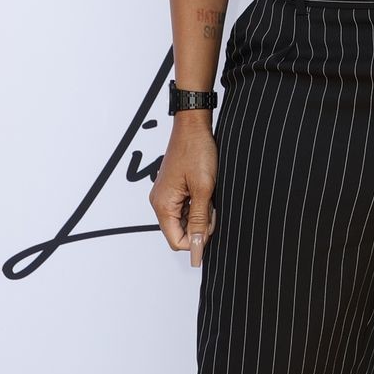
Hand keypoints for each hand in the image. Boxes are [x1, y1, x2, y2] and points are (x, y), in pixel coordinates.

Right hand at [150, 116, 218, 266]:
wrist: (194, 126)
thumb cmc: (196, 150)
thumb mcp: (203, 189)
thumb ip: (199, 220)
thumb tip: (197, 247)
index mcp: (163, 205)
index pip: (176, 241)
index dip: (196, 242)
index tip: (211, 230)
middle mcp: (160, 202)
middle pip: (180, 232)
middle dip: (200, 226)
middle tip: (212, 207)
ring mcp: (167, 195)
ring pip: (185, 220)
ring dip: (201, 214)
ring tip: (210, 195)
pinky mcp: (174, 189)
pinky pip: (186, 207)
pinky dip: (199, 205)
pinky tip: (207, 191)